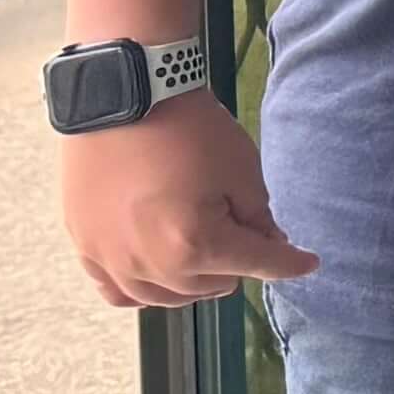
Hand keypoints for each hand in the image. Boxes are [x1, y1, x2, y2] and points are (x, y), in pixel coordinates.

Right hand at [56, 95, 315, 309]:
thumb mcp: (242, 170)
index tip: (307, 263)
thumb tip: (269, 244)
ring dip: (196, 282)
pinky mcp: (86, 246)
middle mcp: (150, 265)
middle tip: (249, 239)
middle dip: (238, 265)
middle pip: (211, 286)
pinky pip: (119, 290)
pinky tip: (161, 272)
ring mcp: (112, 260)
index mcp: (195, 245)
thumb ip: (258, 218)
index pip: (256, 265)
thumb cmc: (188, 129)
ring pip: (166, 297)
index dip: (288, 263)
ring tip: (210, 258)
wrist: (126, 96)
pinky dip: (146, 288)